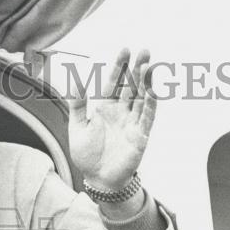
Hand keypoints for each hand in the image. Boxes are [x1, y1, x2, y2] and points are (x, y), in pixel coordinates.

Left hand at [68, 49, 155, 191]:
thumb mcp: (77, 127)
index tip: (125, 49)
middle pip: (131, 86)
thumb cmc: (87, 155)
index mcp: (105, 108)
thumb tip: (75, 81)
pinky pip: (147, 117)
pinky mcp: (140, 136)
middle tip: (144, 50)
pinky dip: (151, 104)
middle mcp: (121, 112)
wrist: (98, 179)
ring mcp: (132, 122)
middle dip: (137, 68)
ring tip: (150, 65)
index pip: (113, 82)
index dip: (119, 66)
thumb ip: (77, 105)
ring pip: (141, 98)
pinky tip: (154, 90)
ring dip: (146, 82)